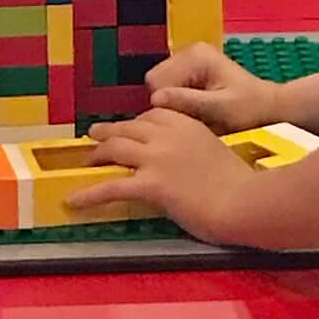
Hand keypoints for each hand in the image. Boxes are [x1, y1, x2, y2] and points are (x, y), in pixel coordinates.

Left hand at [86, 106, 254, 240]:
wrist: (245, 202)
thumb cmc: (240, 185)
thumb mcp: (217, 153)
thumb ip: (196, 150)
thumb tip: (184, 163)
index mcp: (187, 124)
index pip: (152, 116)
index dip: (134, 124)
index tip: (128, 131)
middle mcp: (168, 135)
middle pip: (128, 128)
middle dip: (109, 133)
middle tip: (95, 137)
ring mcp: (157, 158)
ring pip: (115, 149)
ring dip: (97, 155)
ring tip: (86, 161)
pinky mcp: (150, 184)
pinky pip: (110, 187)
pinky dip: (88, 194)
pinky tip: (73, 201)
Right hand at [138, 42, 278, 134]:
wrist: (268, 107)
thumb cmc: (249, 110)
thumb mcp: (220, 109)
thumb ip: (188, 101)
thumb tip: (155, 99)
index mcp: (196, 55)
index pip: (156, 81)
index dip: (167, 104)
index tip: (188, 118)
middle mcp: (189, 51)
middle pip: (155, 82)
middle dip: (170, 103)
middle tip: (195, 117)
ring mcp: (189, 60)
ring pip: (160, 87)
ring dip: (175, 104)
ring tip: (199, 114)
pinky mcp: (191, 71)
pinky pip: (169, 89)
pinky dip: (179, 102)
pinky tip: (199, 110)